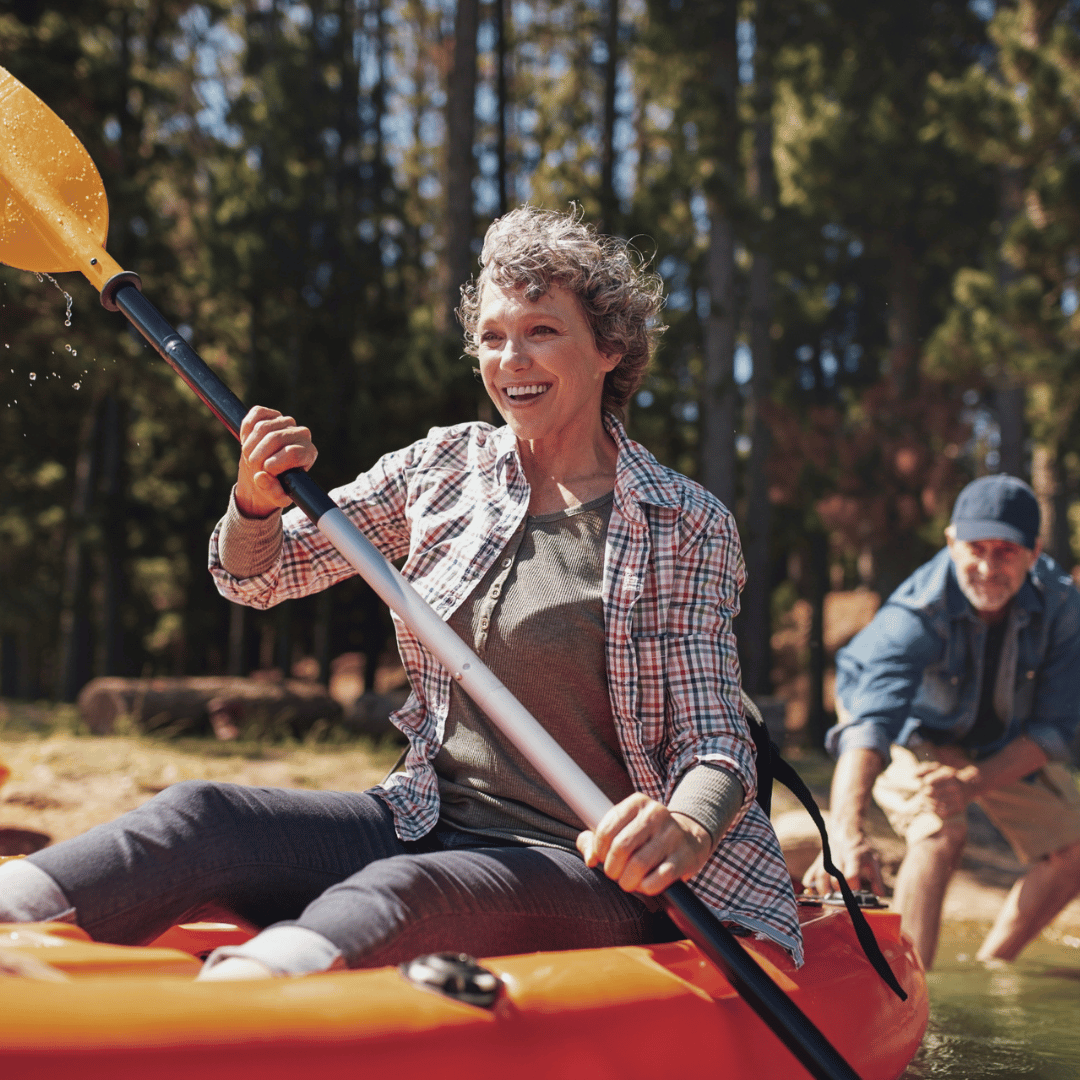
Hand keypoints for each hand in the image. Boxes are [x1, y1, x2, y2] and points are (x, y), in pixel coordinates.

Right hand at [235, 406, 317, 517]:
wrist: (262, 475)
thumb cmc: (274, 487)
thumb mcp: (276, 497)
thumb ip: (272, 491)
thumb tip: (261, 476)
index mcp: (308, 453)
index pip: (293, 452)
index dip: (275, 463)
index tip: (265, 471)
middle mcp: (301, 434)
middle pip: (275, 438)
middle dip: (258, 456)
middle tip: (252, 467)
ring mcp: (286, 422)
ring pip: (263, 427)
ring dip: (250, 445)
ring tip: (248, 457)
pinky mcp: (270, 414)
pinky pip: (256, 414)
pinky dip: (247, 428)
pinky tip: (246, 440)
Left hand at [576, 793, 713, 895]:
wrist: (690, 837)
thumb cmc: (646, 836)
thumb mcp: (623, 828)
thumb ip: (596, 839)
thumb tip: (589, 859)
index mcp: (637, 803)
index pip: (606, 829)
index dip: (599, 850)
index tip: (602, 858)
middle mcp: (656, 814)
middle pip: (621, 847)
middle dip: (612, 868)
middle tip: (614, 874)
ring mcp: (672, 834)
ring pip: (639, 864)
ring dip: (628, 881)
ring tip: (628, 882)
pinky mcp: (685, 855)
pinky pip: (659, 878)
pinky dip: (647, 887)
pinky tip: (645, 885)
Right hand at [801, 833, 884, 896]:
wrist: (845, 828)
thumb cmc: (860, 847)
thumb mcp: (873, 859)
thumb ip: (877, 879)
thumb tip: (880, 895)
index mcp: (853, 857)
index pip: (851, 876)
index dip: (854, 887)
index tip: (857, 894)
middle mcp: (839, 858)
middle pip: (835, 879)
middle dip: (840, 891)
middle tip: (844, 899)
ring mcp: (827, 858)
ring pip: (821, 876)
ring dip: (824, 889)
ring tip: (829, 897)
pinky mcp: (820, 860)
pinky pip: (811, 872)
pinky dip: (810, 882)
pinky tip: (814, 889)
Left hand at [913, 762, 975, 818]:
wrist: (969, 786)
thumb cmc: (949, 776)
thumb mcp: (939, 768)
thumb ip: (925, 769)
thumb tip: (913, 776)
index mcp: (949, 775)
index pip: (928, 781)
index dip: (923, 784)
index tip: (923, 785)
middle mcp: (955, 787)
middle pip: (931, 792)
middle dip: (924, 793)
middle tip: (923, 793)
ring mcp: (958, 798)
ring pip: (936, 803)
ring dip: (927, 802)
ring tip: (925, 800)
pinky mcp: (959, 808)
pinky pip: (943, 812)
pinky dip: (934, 810)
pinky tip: (931, 807)